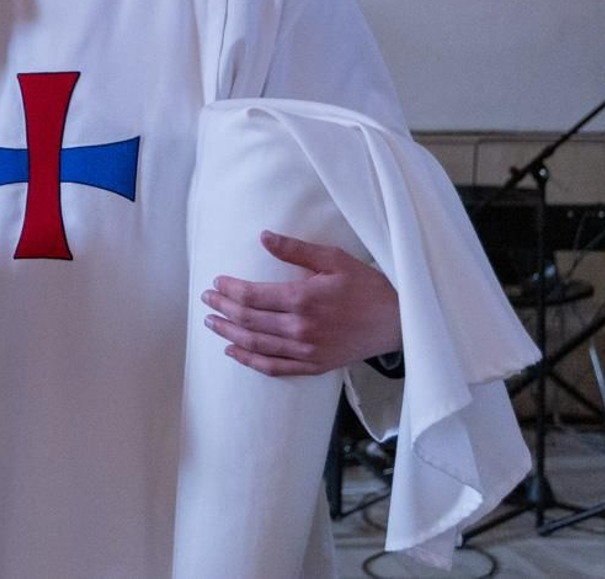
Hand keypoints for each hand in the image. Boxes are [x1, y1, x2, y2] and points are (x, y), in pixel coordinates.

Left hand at [200, 230, 400, 376]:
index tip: (216, 282)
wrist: (398, 322)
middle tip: (206, 300)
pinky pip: (274, 367)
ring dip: (229, 333)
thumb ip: (295, 250)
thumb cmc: (366, 287)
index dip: (229, 289)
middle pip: (248, 320)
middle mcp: (301, 328)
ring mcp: (307, 350)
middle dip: (223, 309)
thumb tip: (262, 236)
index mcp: (303, 299)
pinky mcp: (314, 366)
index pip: (252, 296)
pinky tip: (233, 351)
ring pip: (256, 345)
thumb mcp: (333, 259)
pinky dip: (250, 361)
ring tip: (211, 323)